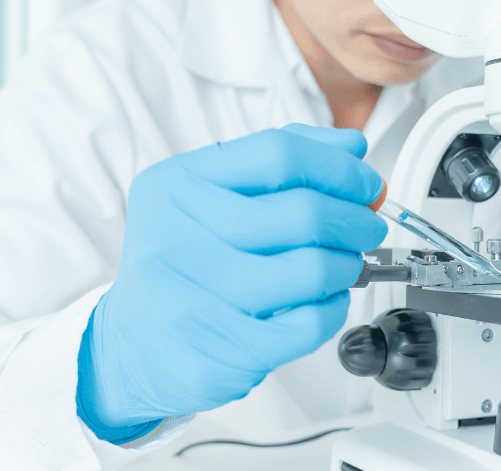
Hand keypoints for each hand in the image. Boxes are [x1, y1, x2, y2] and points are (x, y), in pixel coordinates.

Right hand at [76, 124, 387, 442]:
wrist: (134, 347)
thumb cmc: (182, 265)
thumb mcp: (210, 198)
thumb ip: (279, 166)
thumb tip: (352, 150)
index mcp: (176, 185)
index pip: (278, 154)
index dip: (339, 167)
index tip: (365, 182)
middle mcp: (177, 236)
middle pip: (304, 212)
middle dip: (356, 219)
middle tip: (367, 227)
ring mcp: (196, 297)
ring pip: (313, 269)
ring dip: (347, 265)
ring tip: (343, 265)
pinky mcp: (222, 350)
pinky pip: (309, 323)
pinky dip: (334, 309)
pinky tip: (323, 302)